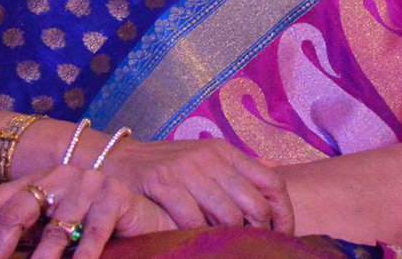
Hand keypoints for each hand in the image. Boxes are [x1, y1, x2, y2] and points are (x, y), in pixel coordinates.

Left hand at [0, 165, 174, 258]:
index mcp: (38, 180)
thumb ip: (25, 236)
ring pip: (55, 230)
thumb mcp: (49, 229)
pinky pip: (93, 233)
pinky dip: (82, 258)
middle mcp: (61, 175)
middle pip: (17, 209)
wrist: (145, 217)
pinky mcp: (117, 196)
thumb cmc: (90, 228)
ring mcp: (90, 184)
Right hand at [101, 138, 293, 232]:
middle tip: (258, 247)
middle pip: (253, 202)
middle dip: (261, 231)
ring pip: (226, 214)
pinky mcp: (162, 183)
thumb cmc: (167, 165)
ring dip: (231, 237)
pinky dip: (198, 235)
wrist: (117, 159)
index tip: (284, 233)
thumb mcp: (206, 156)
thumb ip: (238, 166)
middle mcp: (212, 158)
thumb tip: (275, 167)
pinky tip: (197, 242)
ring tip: (230, 249)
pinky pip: (192, 218)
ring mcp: (188, 170)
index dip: (283, 211)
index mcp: (227, 152)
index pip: (271, 181)